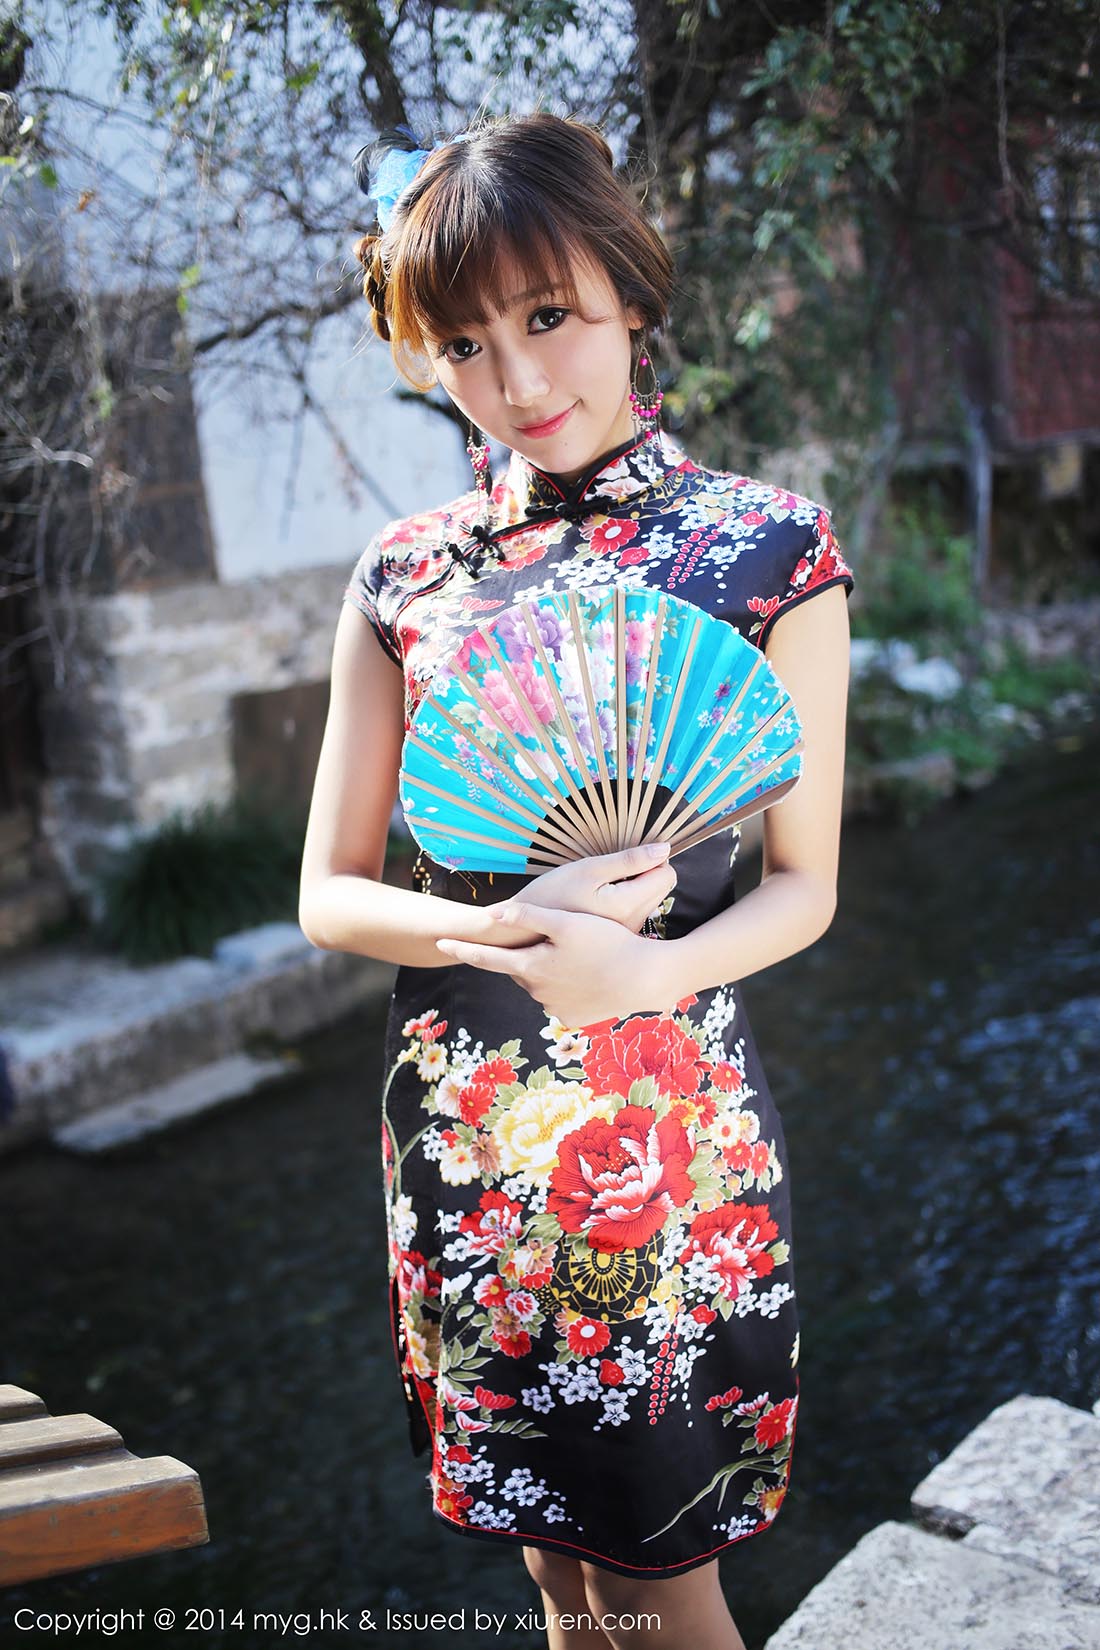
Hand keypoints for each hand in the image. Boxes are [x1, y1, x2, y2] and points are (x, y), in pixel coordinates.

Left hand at [435, 898, 678, 1027]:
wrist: (644, 979)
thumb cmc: (608, 943)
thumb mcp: (567, 922)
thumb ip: (528, 916)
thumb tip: (494, 913)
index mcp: (530, 967)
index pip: (486, 958)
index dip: (462, 949)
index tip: (439, 943)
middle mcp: (537, 992)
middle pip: (519, 968)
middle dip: (525, 954)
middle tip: (552, 939)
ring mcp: (554, 1009)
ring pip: (541, 982)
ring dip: (549, 969)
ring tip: (578, 956)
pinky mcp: (573, 1019)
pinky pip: (561, 997)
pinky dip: (567, 985)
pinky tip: (587, 974)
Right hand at [490, 841, 676, 939]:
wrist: (524, 934)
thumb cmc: (551, 896)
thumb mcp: (587, 870)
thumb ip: (629, 860)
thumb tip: (664, 849)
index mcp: (627, 905)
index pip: (666, 874)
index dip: (652, 859)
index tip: (628, 859)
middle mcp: (633, 923)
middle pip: (662, 888)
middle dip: (646, 873)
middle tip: (614, 872)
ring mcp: (627, 934)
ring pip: (650, 900)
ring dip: (636, 888)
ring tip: (604, 889)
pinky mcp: (619, 940)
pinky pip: (636, 913)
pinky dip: (626, 903)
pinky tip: (601, 904)